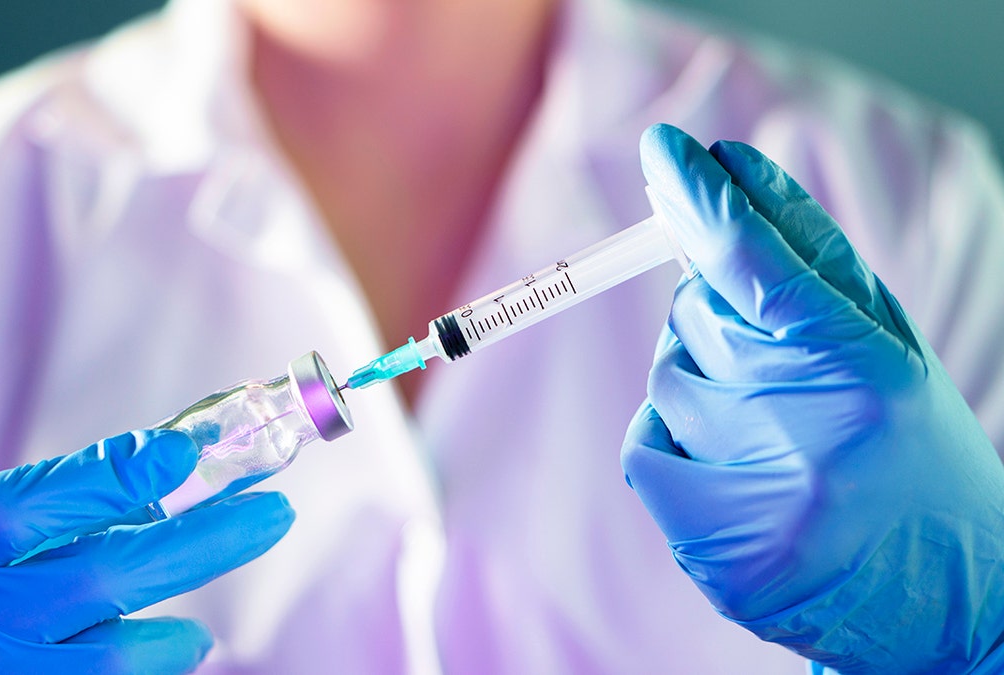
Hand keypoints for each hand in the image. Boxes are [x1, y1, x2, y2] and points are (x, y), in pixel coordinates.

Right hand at [0, 429, 293, 673]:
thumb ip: (54, 513)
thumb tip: (171, 467)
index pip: (23, 505)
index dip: (105, 475)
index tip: (182, 449)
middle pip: (100, 574)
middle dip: (199, 541)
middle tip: (273, 513)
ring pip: (116, 654)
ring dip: (177, 635)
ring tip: (201, 629)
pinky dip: (157, 665)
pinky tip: (178, 650)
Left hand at [621, 124, 1003, 671]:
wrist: (943, 603)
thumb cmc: (915, 456)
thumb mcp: (891, 349)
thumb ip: (813, 267)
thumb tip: (727, 178)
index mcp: (871, 373)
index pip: (762, 266)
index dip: (708, 203)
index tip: (668, 152)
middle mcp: (814, 435)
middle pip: (698, 318)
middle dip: (719, 320)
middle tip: (773, 362)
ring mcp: (759, 500)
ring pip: (668, 377)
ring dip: (702, 384)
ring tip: (773, 432)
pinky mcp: (715, 550)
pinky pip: (644, 445)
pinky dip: (673, 439)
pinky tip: (736, 467)